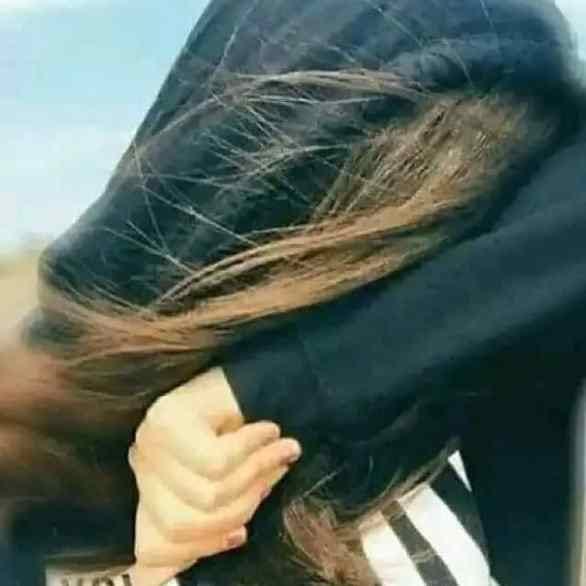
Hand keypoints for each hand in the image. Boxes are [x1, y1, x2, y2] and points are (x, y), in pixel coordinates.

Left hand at [127, 367, 301, 585]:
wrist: (259, 371)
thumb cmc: (249, 430)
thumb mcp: (232, 484)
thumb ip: (216, 520)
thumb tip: (210, 552)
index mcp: (151, 485)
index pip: (154, 546)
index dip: (202, 547)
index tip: (240, 534)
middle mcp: (142, 462)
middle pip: (182, 524)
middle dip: (240, 509)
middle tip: (273, 480)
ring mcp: (150, 438)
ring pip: (205, 495)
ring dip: (256, 476)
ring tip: (278, 452)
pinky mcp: (168, 417)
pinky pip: (217, 461)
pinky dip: (255, 451)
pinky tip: (271, 431)